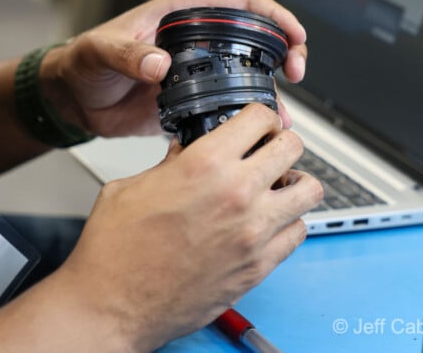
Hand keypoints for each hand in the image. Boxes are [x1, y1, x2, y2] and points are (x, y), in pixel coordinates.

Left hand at [40, 0, 307, 137]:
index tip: (295, 35)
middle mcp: (198, 42)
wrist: (73, 100)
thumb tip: (158, 63)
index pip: (242, 6)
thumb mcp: (103, 51)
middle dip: (285, 53)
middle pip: (256, 41)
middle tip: (296, 72)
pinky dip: (246, 120)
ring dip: (269, 94)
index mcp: (184, 16)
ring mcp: (198, 73)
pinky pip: (227, 108)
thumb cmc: (84, 62)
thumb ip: (129, 54)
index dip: (275, 17)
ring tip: (281, 114)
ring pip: (247, 78)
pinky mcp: (192, 102)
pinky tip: (256, 133)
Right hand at [57, 104, 322, 350]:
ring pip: (309, 190)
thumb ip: (170, 163)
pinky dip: (290, 223)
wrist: (113, 306)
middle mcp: (237, 194)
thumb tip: (186, 152)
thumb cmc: (115, 251)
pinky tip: (271, 222)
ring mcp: (254, 232)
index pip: (260, 118)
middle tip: (270, 150)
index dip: (260, 116)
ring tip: (279, 186)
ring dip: (295, 183)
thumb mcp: (132, 186)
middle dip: (282, 142)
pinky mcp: (259, 266)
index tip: (257, 123)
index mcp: (205, 165)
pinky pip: (298, 232)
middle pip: (292, 147)